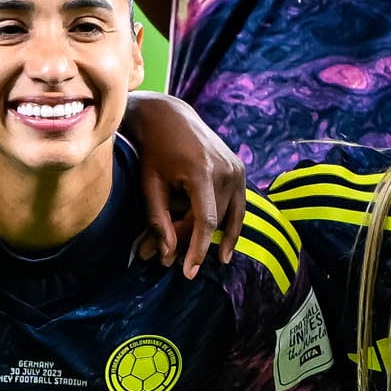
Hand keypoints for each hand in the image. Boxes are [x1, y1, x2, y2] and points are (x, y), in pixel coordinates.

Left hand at [122, 91, 247, 274]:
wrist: (169, 117)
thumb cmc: (154, 152)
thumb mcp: (150, 186)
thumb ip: (158, 221)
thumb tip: (169, 256)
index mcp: (202, 171)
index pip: (206, 221)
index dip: (199, 249)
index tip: (190, 272)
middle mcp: (226, 169)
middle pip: (215, 220)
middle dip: (195, 242)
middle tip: (174, 260)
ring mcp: (237, 168)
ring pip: (228, 215)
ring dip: (215, 237)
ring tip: (210, 261)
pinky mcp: (240, 170)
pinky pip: (238, 205)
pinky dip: (231, 225)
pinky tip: (226, 249)